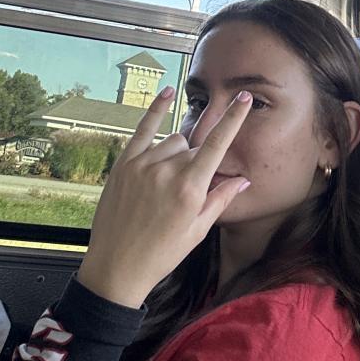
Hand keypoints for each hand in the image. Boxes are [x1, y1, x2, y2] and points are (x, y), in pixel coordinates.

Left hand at [77, 87, 252, 307]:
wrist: (116, 267)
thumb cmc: (161, 254)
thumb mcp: (197, 231)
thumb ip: (220, 199)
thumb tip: (244, 180)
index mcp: (190, 189)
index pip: (217, 144)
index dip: (233, 119)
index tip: (243, 99)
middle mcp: (167, 171)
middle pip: (194, 148)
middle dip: (197, 162)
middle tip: (185, 191)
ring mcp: (143, 165)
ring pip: (173, 142)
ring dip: (178, 153)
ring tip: (167, 183)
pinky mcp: (124, 164)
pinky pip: (143, 129)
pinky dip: (156, 111)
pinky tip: (167, 93)